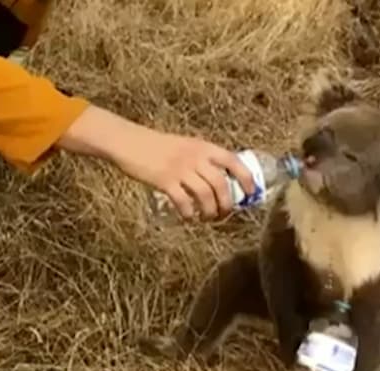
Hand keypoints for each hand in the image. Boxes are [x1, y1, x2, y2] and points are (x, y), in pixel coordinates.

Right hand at [57, 105, 254, 219]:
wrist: (130, 142)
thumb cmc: (157, 146)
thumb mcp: (186, 146)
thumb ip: (201, 159)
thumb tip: (219, 181)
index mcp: (204, 147)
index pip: (233, 162)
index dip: (246, 179)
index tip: (250, 194)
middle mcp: (195, 157)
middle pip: (221, 185)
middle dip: (227, 204)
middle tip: (224, 215)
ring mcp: (180, 169)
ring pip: (206, 196)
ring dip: (210, 212)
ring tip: (207, 219)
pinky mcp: (165, 181)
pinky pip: (184, 202)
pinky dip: (189, 214)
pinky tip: (188, 217)